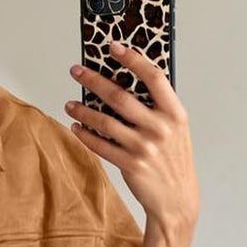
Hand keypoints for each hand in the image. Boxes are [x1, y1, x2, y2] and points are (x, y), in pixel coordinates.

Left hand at [65, 43, 199, 242]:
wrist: (177, 199)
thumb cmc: (174, 160)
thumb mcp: (177, 130)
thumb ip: (158, 108)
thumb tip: (127, 83)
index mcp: (175, 113)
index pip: (153, 77)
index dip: (132, 59)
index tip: (113, 47)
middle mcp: (160, 128)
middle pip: (120, 96)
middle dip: (94, 80)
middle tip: (76, 71)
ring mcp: (144, 147)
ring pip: (105, 122)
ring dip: (82, 111)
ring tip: (69, 104)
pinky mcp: (130, 165)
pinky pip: (101, 146)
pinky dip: (85, 135)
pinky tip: (76, 127)